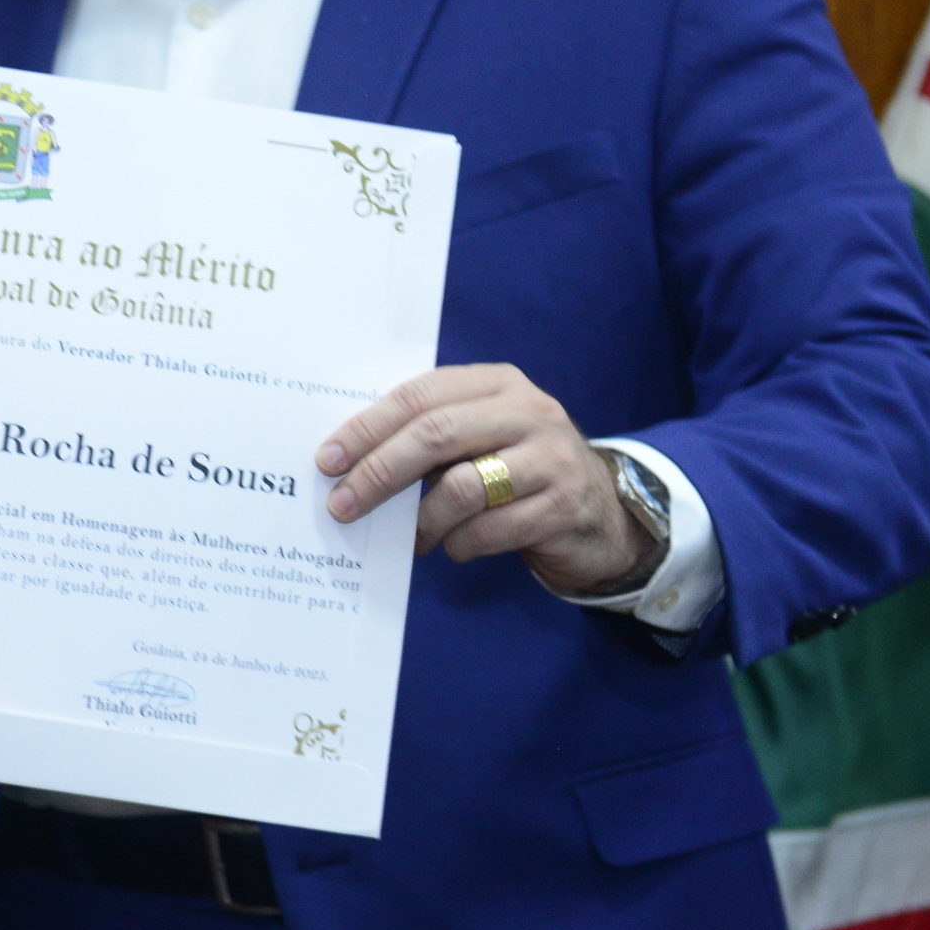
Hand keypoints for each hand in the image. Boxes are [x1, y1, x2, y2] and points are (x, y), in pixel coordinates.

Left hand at [313, 364, 660, 594]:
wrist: (601, 514)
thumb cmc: (517, 470)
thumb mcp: (480, 437)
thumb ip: (430, 436)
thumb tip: (349, 463)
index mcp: (497, 383)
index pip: (420, 395)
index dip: (368, 427)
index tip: (328, 459)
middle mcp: (528, 411)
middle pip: (436, 435)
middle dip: (380, 471)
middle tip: (344, 504)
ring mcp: (552, 458)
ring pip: (463, 487)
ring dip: (423, 520)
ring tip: (411, 538)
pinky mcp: (565, 506)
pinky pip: (493, 529)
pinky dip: (461, 544)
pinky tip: (454, 547)